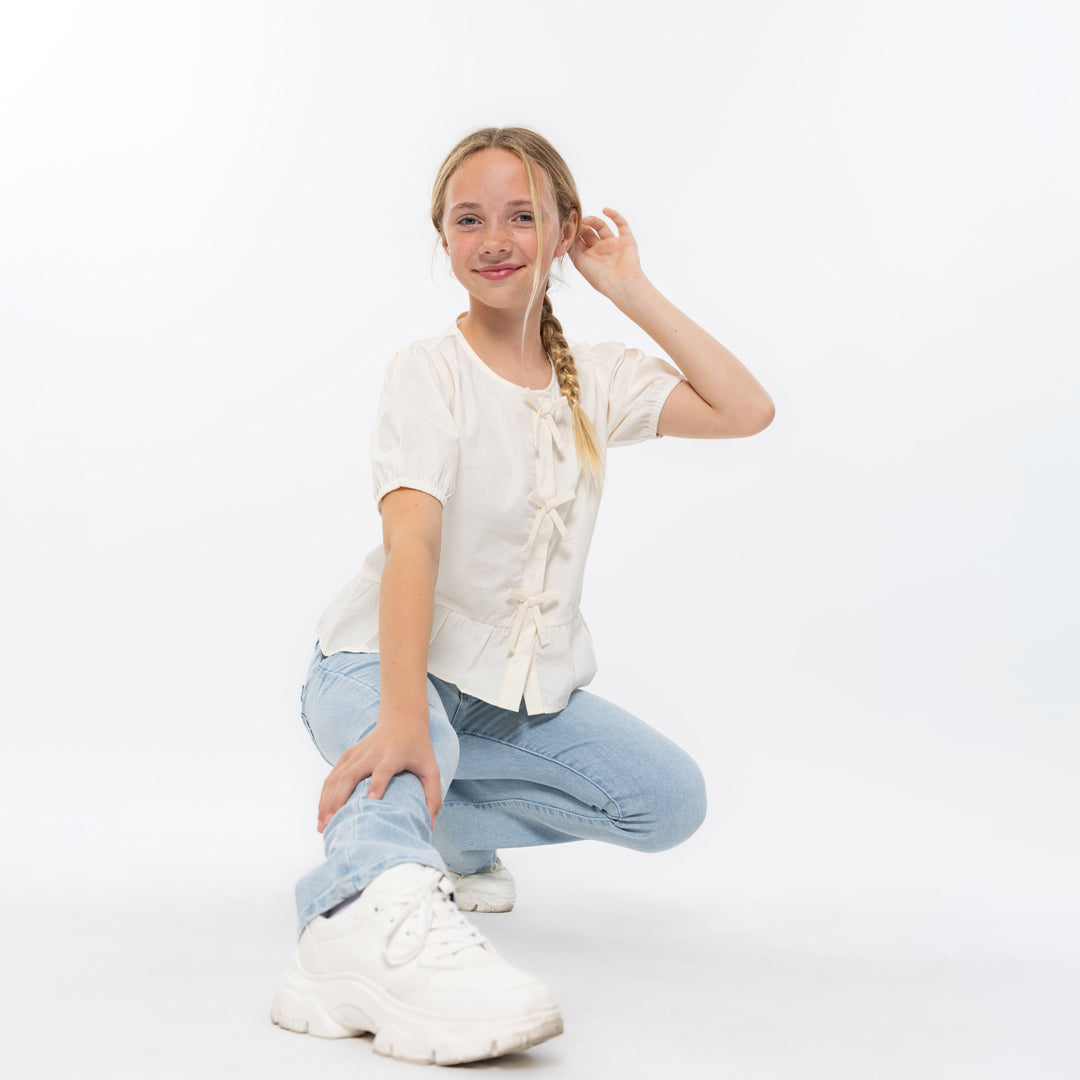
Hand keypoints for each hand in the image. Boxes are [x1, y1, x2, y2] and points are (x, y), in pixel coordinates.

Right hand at [316, 712, 441, 832]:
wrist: (402, 719)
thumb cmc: (418, 748)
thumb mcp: (431, 768)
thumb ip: (433, 795)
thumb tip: (430, 825)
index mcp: (393, 755)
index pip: (383, 771)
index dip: (377, 785)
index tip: (370, 802)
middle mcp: (371, 753)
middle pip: (351, 775)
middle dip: (339, 800)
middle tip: (333, 824)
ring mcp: (357, 753)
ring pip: (337, 776)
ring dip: (327, 801)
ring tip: (323, 825)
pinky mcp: (348, 754)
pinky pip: (332, 775)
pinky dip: (325, 794)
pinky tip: (321, 813)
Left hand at [570, 207, 644, 298]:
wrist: (622, 284)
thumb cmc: (600, 278)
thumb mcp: (580, 263)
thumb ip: (572, 247)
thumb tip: (566, 232)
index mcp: (589, 256)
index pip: (579, 240)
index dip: (573, 232)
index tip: (566, 225)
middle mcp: (601, 249)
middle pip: (588, 231)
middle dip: (581, 226)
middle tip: (575, 221)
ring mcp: (613, 243)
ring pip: (601, 226)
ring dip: (593, 220)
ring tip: (585, 219)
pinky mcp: (626, 239)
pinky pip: (621, 223)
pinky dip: (614, 215)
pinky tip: (604, 210)